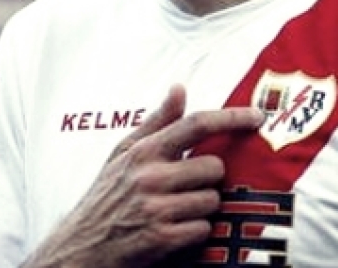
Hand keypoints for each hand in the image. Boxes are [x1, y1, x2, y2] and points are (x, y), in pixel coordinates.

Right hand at [22, 85, 264, 267]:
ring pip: (212, 200)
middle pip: (213, 167)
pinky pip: (204, 229)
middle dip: (209, 179)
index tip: (257, 116)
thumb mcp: (122, 155)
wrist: (80, 249)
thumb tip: (179, 88)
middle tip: (189, 188)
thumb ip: (155, 123)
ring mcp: (156, 208)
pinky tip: (176, 232)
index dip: (231, 117)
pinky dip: (196, 233)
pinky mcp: (161, 239)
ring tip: (178, 212)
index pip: (195, 124)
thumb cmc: (105, 199)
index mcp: (142, 152)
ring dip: (203, 209)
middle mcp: (149, 176)